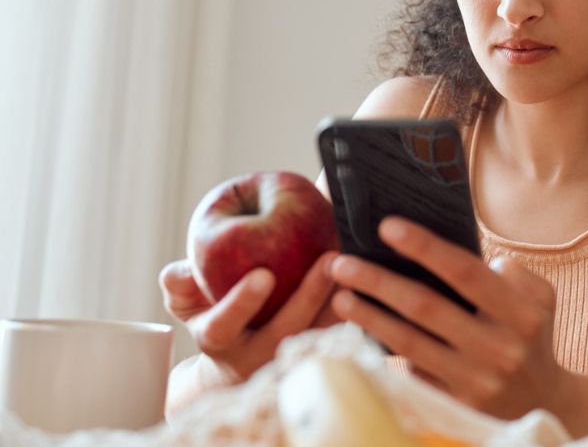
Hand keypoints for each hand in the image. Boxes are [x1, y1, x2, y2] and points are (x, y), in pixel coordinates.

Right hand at [158, 252, 341, 382]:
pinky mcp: (325, 351)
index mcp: (220, 339)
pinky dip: (358, 301)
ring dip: (343, 299)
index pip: (227, 324)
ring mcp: (294, 355)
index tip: (262, 275)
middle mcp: (259, 354)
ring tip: (358, 263)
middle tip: (329, 259)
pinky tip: (371, 269)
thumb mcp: (188, 304)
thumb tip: (180, 270)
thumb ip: (180, 285)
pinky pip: (344, 328)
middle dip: (309, 294)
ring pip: (324, 331)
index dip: (243, 302)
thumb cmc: (214, 318)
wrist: (240, 364)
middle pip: (288, 328)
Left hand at [327, 217, 565, 419]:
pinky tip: (359, 333)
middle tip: (342, 263)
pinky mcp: (455, 406)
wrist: (543, 403)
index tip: (386, 226)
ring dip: (369, 317)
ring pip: (409, 343)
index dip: (425, 247)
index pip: (465, 272)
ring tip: (340, 296)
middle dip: (379, 281)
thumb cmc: (531, 336)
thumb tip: (459, 257)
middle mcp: (500, 349)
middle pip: (426, 307)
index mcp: (522, 314)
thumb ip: (510, 272)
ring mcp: (476, 382)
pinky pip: (410, 372)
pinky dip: (383, 351)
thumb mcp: (540, 298)